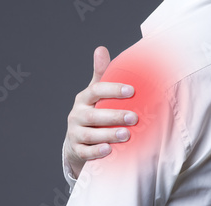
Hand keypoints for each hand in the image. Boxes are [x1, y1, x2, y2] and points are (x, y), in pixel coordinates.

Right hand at [64, 46, 137, 178]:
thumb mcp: (95, 95)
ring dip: (108, 135)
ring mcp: (75, 133)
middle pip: (94, 115)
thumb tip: (101, 48)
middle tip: (134, 117)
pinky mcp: (77, 149)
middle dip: (114, 116)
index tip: (131, 91)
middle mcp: (77, 115)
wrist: (77, 141)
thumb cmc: (93, 112)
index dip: (113, 90)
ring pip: (90, 134)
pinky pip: (85, 151)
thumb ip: (101, 74)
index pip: (96, 90)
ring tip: (126, 135)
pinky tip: (109, 150)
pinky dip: (96, 151)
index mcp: (83, 99)